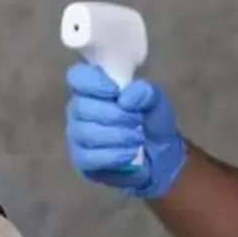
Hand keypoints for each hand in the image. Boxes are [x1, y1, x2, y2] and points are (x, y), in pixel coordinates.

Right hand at [65, 61, 186, 200]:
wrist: (160, 156)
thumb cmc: (151, 122)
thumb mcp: (156, 103)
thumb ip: (144, 93)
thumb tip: (126, 99)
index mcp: (94, 88)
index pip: (78, 77)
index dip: (93, 82)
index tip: (115, 92)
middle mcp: (79, 109)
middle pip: (81, 107)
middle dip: (114, 114)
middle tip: (137, 120)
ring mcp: (77, 135)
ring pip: (85, 132)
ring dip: (116, 135)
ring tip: (138, 138)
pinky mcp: (81, 160)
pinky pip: (87, 156)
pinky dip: (112, 155)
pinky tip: (129, 154)